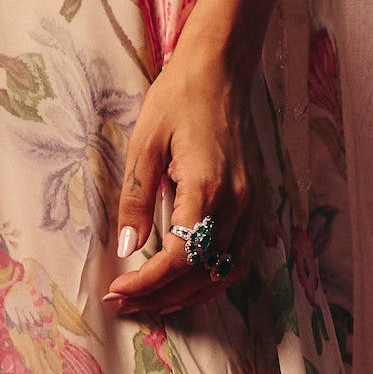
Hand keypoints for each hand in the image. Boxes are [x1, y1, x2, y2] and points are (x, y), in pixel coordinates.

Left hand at [109, 20, 249, 322]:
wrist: (221, 70)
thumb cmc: (179, 98)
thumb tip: (126, 249)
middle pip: (203, 274)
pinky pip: (239, 257)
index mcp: (208, 188)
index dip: (147, 283)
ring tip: (152, 302)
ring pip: (226, 273)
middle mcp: (237, 203)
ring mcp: (252, 205)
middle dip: (161, 296)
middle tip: (124, 303)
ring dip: (189, 295)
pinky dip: (214, 279)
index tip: (117, 292)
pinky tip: (187, 283)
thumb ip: (137, 200)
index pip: (180, 258)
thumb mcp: (144, 145)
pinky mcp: (255, 202)